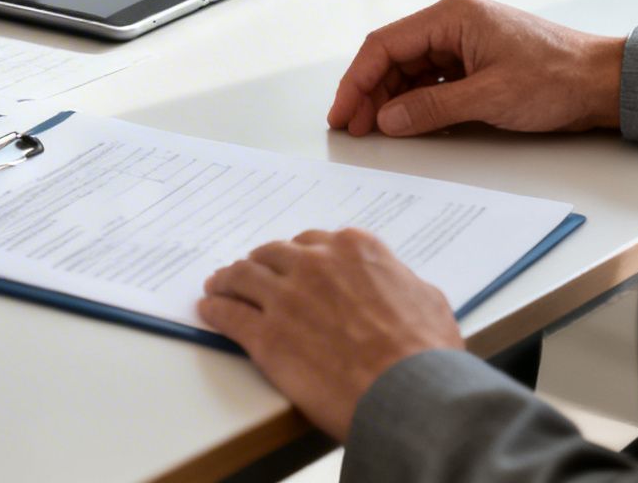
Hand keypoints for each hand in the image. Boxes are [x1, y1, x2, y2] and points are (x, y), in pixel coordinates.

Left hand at [199, 229, 461, 438]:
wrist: (408, 394)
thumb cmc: (426, 354)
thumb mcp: (428, 300)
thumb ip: (399, 282)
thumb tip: (395, 285)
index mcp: (354, 250)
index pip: (313, 242)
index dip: (299, 256)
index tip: (291, 264)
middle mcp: (315, 264)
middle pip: (273, 254)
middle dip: (261, 264)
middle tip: (251, 274)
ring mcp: (286, 297)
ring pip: (243, 276)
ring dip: (228, 280)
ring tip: (218, 287)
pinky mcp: (265, 335)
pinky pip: (229, 314)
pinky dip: (215, 309)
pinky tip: (209, 310)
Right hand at [329, 0, 623, 137]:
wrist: (603, 83)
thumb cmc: (559, 77)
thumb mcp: (490, 97)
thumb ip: (433, 108)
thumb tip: (388, 118)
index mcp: (453, 16)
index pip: (386, 45)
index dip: (357, 80)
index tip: (343, 111)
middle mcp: (453, 23)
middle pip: (393, 57)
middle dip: (369, 92)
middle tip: (352, 127)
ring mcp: (464, 42)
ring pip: (410, 70)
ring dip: (390, 98)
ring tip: (373, 129)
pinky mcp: (474, 62)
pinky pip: (431, 80)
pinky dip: (415, 101)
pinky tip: (405, 122)